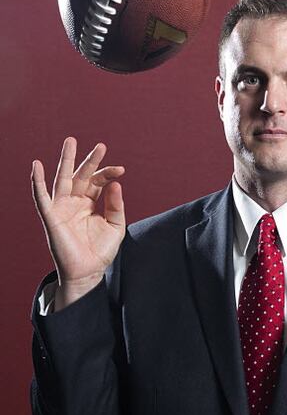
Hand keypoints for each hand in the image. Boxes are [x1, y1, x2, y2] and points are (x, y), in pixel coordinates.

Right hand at [31, 137, 125, 309]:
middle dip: (89, 160)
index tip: (121, 169)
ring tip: (70, 141)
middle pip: (81, 175)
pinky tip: (37, 166)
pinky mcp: (51, 217)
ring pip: (62, 179)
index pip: (98, 181)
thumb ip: (115, 205)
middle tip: (101, 145)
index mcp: (89, 203)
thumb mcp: (115, 226)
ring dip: (65, 160)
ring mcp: (61, 208)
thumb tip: (115, 184)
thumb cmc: (100, 251)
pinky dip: (37, 182)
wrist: (88, 272)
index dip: (108, 173)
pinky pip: (41, 197)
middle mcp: (74, 202)